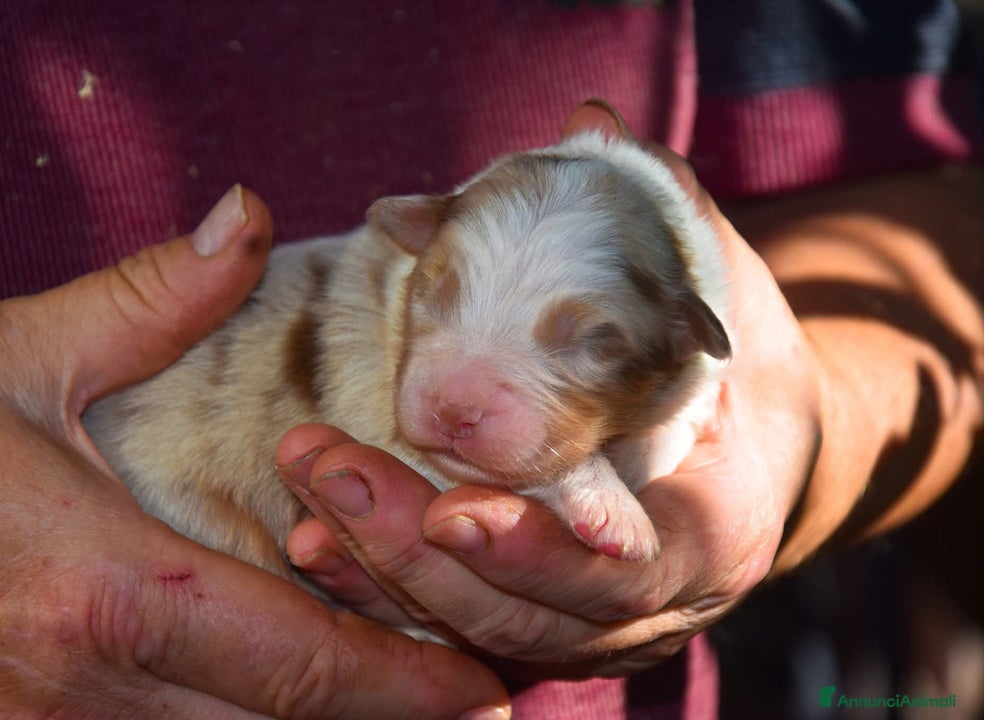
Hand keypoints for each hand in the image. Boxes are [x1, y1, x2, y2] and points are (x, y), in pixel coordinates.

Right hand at [0, 186, 508, 718]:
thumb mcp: (14, 356)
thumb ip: (149, 298)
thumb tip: (242, 215)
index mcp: (108, 590)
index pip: (300, 662)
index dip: (409, 683)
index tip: (488, 688)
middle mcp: (91, 690)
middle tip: (477, 697)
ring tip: (406, 703)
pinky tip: (276, 703)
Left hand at [274, 106, 823, 677]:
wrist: (747, 450)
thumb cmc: (734, 367)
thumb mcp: (718, 299)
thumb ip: (669, 221)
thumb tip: (589, 123)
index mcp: (706, 537)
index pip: (621, 575)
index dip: (541, 552)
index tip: (457, 509)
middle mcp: (642, 605)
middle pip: (527, 616)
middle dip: (423, 556)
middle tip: (336, 476)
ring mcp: (585, 623)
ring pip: (477, 632)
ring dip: (385, 576)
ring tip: (307, 514)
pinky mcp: (534, 614)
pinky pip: (453, 623)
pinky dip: (384, 589)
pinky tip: (317, 543)